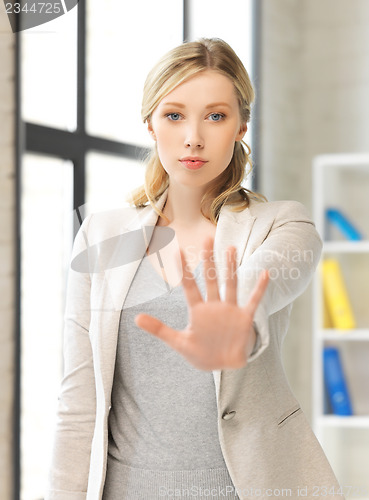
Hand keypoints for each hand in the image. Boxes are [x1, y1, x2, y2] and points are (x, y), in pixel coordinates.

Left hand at [134, 237, 268, 370]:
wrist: (223, 366)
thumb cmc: (201, 353)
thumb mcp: (178, 342)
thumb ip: (159, 329)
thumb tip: (135, 318)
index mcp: (197, 310)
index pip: (189, 286)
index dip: (184, 270)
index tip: (178, 251)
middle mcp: (214, 306)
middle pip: (210, 279)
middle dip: (209, 261)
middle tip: (207, 239)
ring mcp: (230, 310)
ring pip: (230, 284)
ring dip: (230, 268)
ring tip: (230, 249)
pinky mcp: (244, 318)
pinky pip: (253, 301)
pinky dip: (259, 289)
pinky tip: (265, 273)